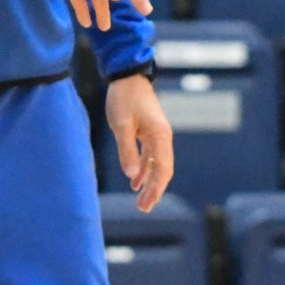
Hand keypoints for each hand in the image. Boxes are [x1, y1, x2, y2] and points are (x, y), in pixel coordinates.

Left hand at [105, 75, 173, 211]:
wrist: (127, 75)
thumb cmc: (124, 98)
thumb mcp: (121, 124)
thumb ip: (127, 150)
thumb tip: (131, 175)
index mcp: (160, 136)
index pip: (162, 169)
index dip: (155, 189)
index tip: (146, 205)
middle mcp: (163, 137)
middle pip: (163, 170)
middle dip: (155, 191)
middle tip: (143, 209)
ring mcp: (157, 134)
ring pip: (157, 165)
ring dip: (149, 183)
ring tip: (141, 201)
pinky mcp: (149, 131)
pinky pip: (150, 156)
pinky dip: (144, 169)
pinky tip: (135, 181)